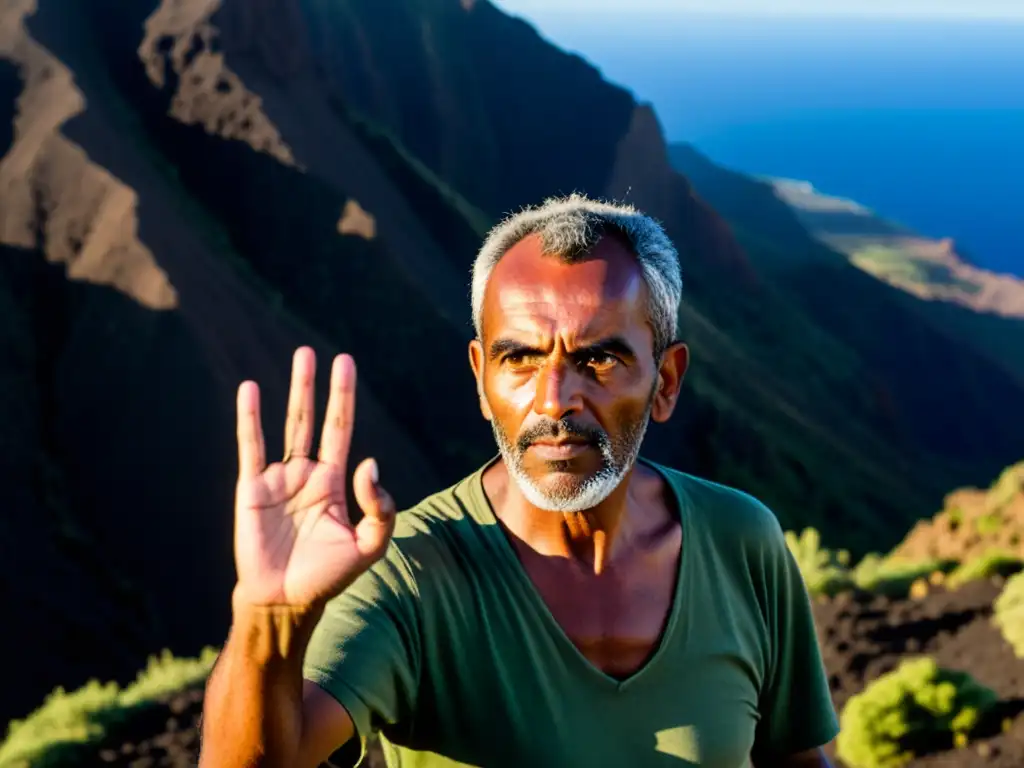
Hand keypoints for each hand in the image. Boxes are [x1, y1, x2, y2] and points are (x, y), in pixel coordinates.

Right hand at [231, 347, 395, 607]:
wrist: (286, 601)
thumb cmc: (328, 577)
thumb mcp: (369, 545)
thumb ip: (380, 507)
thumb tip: (370, 463)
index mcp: (333, 483)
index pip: (341, 431)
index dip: (345, 400)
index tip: (347, 366)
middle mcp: (306, 474)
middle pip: (315, 420)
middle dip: (321, 388)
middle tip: (326, 354)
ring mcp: (278, 479)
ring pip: (287, 425)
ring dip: (295, 392)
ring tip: (300, 357)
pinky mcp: (252, 489)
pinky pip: (251, 446)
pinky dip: (250, 418)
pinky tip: (250, 390)